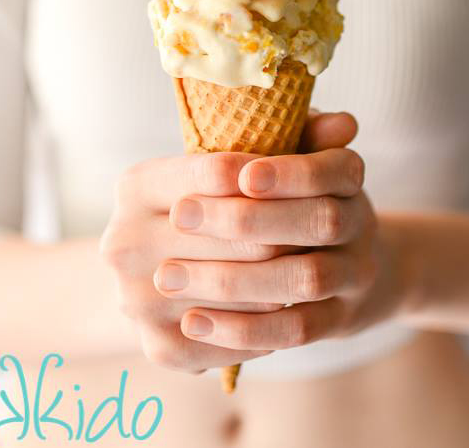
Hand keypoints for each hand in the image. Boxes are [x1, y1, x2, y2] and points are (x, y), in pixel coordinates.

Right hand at [99, 111, 359, 372]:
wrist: (171, 269)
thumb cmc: (218, 204)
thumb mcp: (244, 163)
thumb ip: (294, 136)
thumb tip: (345, 123)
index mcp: (136, 186)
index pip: (216, 173)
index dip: (276, 174)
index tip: (317, 182)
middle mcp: (122, 241)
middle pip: (234, 235)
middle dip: (288, 230)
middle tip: (327, 232)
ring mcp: (134, 297)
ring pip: (237, 292)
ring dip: (283, 281)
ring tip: (312, 269)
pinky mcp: (155, 344)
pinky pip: (226, 342)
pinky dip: (264, 327)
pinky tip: (285, 308)